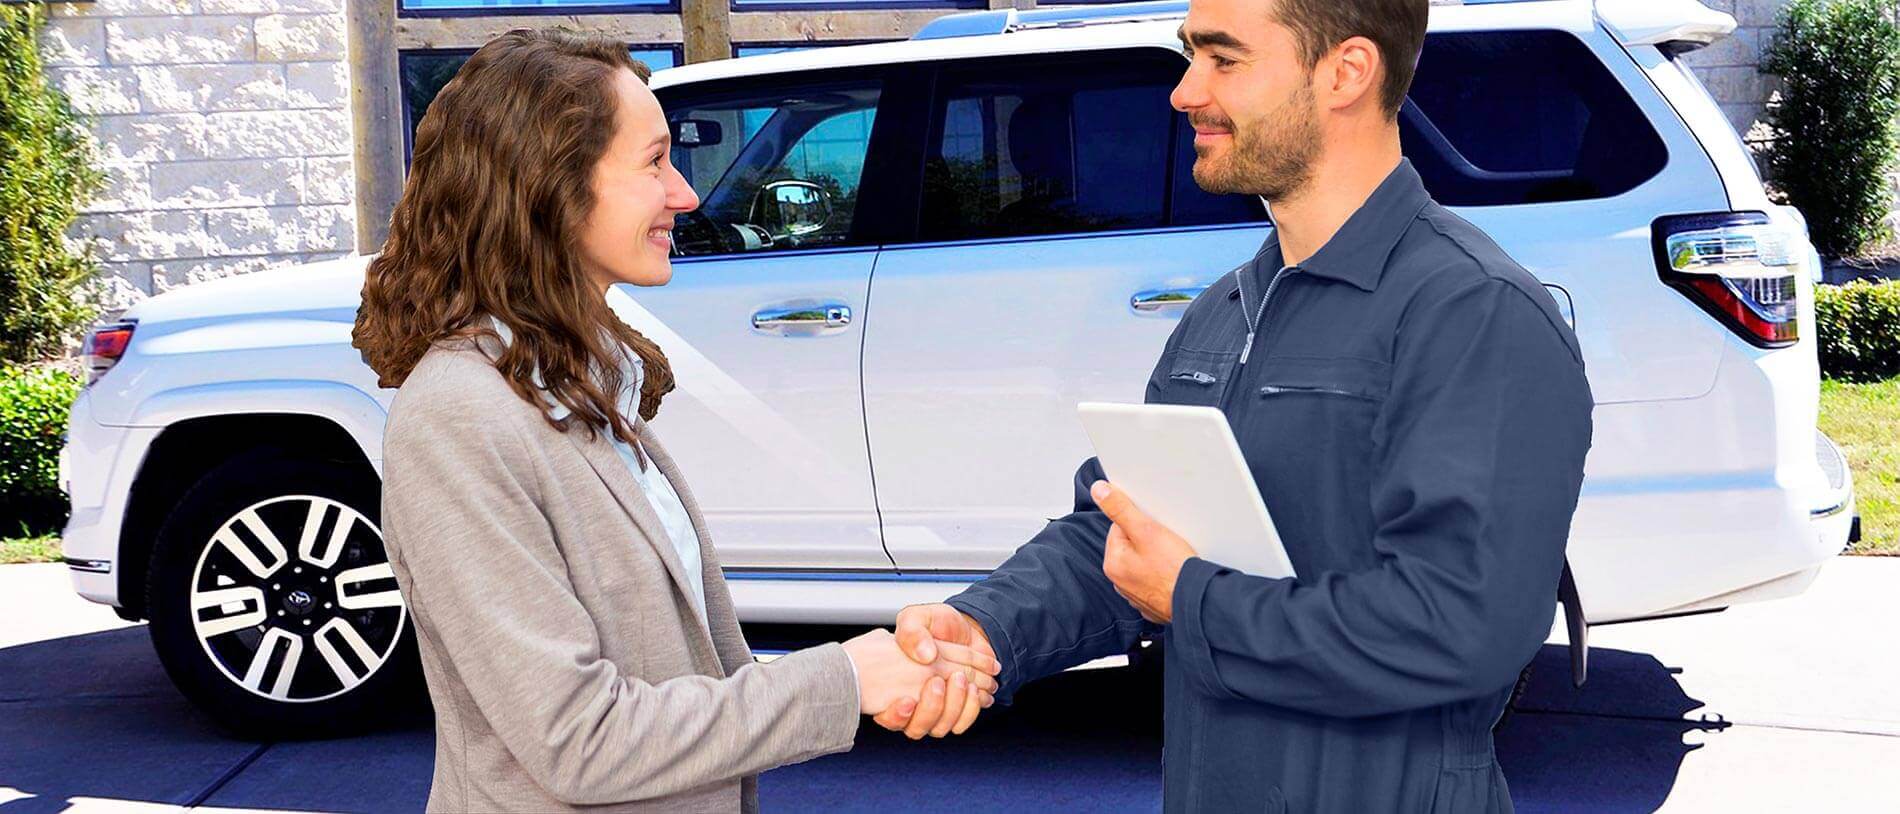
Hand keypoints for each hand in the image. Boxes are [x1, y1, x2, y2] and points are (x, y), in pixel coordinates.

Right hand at [841, 628, 996, 721]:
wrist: (965, 626)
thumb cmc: (937, 623)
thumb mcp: (917, 617)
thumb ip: (912, 632)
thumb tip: (925, 655)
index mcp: (894, 684)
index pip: (888, 715)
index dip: (895, 716)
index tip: (907, 701)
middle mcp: (913, 702)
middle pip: (916, 727)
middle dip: (931, 707)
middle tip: (939, 681)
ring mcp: (935, 709)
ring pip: (940, 728)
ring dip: (952, 707)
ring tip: (962, 680)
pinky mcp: (956, 710)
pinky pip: (961, 724)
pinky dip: (970, 708)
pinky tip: (974, 689)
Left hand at [1095, 480, 1196, 623]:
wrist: (1197, 601)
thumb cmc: (1174, 571)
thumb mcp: (1146, 530)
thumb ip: (1120, 509)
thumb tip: (1099, 491)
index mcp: (1113, 563)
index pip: (1119, 528)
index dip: (1139, 522)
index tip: (1154, 526)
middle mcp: (1120, 581)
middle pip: (1132, 546)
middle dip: (1148, 540)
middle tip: (1166, 543)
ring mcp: (1136, 594)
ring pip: (1144, 563)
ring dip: (1157, 557)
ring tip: (1172, 557)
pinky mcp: (1153, 602)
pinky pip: (1156, 580)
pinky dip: (1164, 574)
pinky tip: (1175, 572)